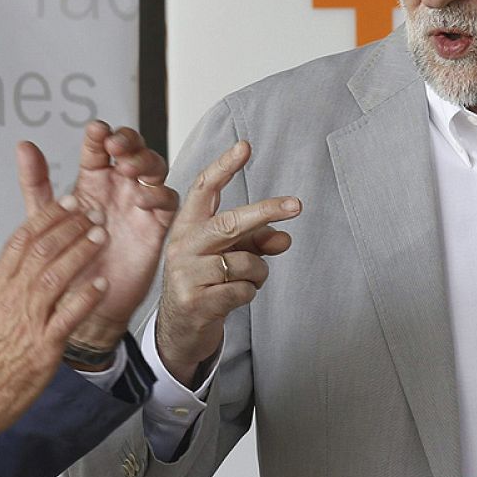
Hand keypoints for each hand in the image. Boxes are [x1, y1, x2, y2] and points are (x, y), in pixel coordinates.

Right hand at [0, 197, 109, 460]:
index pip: (22, 239)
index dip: (47, 216)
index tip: (68, 201)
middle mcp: (12, 298)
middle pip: (43, 250)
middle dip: (70, 226)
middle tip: (93, 210)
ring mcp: (29, 321)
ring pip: (57, 276)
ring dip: (81, 252)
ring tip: (101, 235)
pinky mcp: (44, 347)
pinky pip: (68, 317)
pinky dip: (85, 299)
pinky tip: (102, 284)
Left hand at [17, 121, 177, 354]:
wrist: (80, 304)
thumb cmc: (63, 262)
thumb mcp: (44, 219)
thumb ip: (35, 183)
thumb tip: (23, 146)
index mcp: (91, 182)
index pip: (99, 148)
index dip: (100, 136)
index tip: (95, 131)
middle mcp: (117, 190)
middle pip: (132, 151)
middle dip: (128, 141)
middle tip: (116, 145)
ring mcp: (138, 206)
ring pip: (153, 169)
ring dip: (145, 161)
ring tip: (128, 167)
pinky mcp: (154, 227)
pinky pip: (167, 202)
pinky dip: (159, 194)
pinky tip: (143, 197)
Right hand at [156, 141, 299, 386]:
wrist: (178, 331)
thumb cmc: (206, 284)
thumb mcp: (228, 256)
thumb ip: (255, 242)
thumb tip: (285, 238)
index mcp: (188, 226)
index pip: (203, 189)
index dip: (224, 166)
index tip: (245, 146)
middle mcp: (183, 245)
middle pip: (231, 222)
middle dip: (266, 211)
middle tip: (297, 205)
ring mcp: (186, 274)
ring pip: (246, 262)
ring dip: (257, 274)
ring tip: (245, 282)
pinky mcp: (196, 301)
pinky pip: (244, 290)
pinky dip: (249, 294)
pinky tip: (233, 299)